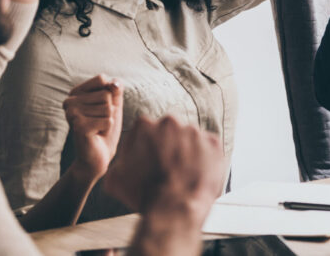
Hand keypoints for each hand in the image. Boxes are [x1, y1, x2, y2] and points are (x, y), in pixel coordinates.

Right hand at [64, 75, 122, 182]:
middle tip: (99, 122)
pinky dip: (107, 129)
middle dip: (109, 110)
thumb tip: (114, 83)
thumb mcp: (113, 103)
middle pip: (106, 95)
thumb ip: (115, 89)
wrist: (98, 155)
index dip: (110, 96)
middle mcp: (69, 101)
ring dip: (108, 120)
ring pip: (108, 108)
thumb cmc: (105, 127)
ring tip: (97, 128)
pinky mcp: (79, 127)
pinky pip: (108, 120)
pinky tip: (96, 134)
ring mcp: (72, 114)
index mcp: (75, 92)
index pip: (102, 80)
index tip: (100, 108)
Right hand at [105, 116, 224, 223]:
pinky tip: (196, 174)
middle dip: (167, 147)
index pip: (143, 131)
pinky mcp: (214, 143)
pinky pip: (208, 148)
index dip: (144, 148)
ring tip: (181, 174)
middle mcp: (171, 122)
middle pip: (168, 133)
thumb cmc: (143, 193)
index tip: (147, 162)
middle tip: (165, 168)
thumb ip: (118, 162)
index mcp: (144, 125)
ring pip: (189, 140)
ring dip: (186, 152)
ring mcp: (195, 131)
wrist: (175, 207)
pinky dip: (204, 159)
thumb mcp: (115, 180)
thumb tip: (123, 161)